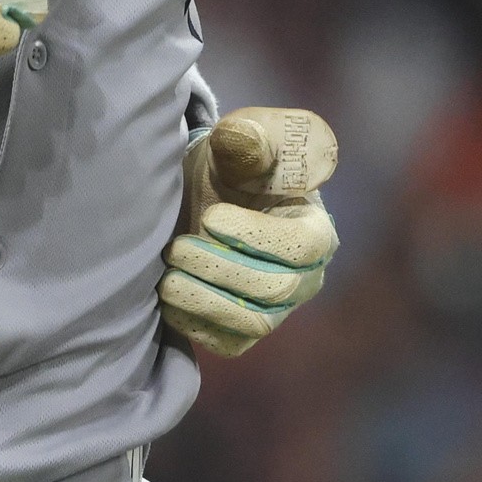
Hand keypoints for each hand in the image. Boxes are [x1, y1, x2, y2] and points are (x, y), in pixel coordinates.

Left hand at [159, 107, 339, 356]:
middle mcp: (306, 277)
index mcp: (316, 229)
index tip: (211, 217)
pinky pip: (226, 342)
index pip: (300, 246)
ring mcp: (278, 309)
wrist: (204, 197)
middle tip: (177, 248)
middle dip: (220, 270)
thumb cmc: (231, 166)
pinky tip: (167, 297)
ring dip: (203, 300)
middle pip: (274, 290)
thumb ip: (245, 138)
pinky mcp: (244, 332)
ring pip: (251, 322)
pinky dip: (194, 323)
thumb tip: (245, 140)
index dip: (255, 236)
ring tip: (166, 276)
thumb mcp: (237, 141)